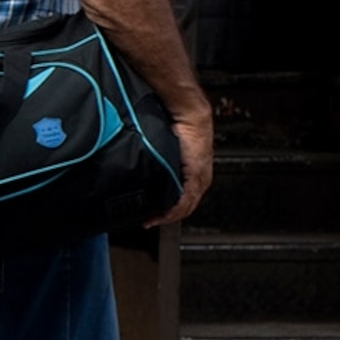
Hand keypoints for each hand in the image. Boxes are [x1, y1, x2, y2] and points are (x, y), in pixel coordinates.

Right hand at [154, 111, 214, 227]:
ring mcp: (199, 181)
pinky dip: (171, 210)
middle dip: (164, 217)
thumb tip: (140, 166)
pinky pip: (184, 201)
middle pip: (183, 208)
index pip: (181, 200)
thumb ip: (157, 161)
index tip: (149, 216)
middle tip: (147, 221)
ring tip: (150, 220)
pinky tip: (160, 213)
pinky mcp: (196, 178)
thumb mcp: (165, 149)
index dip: (166, 211)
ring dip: (166, 216)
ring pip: (184, 208)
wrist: (188, 117)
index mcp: (193, 175)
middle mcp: (199, 180)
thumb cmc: (178, 129)